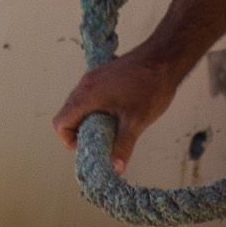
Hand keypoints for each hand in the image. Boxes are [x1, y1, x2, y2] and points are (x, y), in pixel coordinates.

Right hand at [53, 49, 186, 170]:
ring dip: (90, 120)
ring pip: (80, 105)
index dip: (69, 140)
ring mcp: (94, 77)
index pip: (61, 122)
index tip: (88, 147)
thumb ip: (123, 146)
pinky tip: (119, 113)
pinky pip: (91, 96)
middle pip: (68, 114)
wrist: (164, 57)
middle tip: (103, 141)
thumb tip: (115, 169)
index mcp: (87, 95)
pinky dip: (97, 108)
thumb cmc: (150, 86)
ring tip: (113, 128)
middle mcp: (85, 84)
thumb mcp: (136, 121)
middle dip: (81, 132)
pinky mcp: (104, 74)